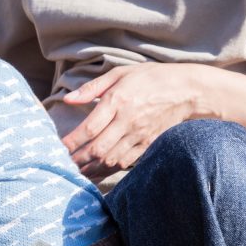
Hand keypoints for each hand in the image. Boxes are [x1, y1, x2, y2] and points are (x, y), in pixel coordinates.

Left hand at [61, 63, 199, 180]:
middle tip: (62, 163)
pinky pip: (125, 162)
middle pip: (98, 149)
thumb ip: (91, 88)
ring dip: (91, 168)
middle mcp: (128, 121)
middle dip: (78, 159)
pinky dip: (108, 169)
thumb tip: (68, 99)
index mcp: (118, 101)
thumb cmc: (149, 78)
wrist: (188, 90)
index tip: (58, 147)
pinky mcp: (148, 144)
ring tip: (75, 171)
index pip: (90, 128)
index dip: (72, 141)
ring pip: (111, 159)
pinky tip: (96, 171)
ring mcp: (140, 135)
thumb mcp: (119, 74)